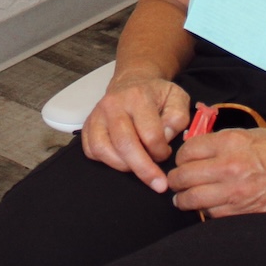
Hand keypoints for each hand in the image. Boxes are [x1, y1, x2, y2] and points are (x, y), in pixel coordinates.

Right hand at [80, 75, 191, 191]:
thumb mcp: (176, 97)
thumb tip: (165, 138)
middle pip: (124, 144)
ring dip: (123, 166)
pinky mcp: (87, 125)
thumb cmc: (155, 94)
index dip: (161, 151)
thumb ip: (178, 117)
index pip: (150, 133)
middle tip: (158, 184)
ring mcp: (97, 115)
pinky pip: (91, 150)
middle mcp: (113, 105)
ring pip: (103, 149)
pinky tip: (122, 160)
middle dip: (143, 169)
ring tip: (138, 168)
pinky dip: (106, 161)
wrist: (132, 81)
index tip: (166, 154)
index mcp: (138, 97)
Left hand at [167, 128, 265, 215]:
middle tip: (175, 182)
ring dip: (184, 199)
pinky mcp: (244, 212)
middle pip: (183, 175)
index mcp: (231, 142)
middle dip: (176, 180)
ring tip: (182, 199)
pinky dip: (206, 212)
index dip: (181, 157)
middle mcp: (229, 166)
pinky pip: (212, 215)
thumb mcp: (255, 135)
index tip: (182, 162)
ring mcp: (235, 192)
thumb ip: (225, 141)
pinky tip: (207, 208)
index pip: (187, 151)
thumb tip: (199, 147)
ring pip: (193, 199)